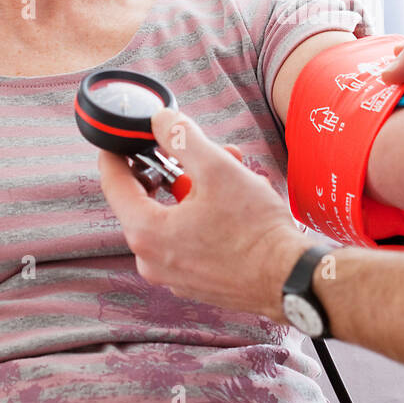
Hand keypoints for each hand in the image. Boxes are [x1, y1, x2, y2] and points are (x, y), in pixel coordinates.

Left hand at [97, 109, 307, 319]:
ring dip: (198, 190)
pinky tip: (236, 204)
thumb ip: (182, 138)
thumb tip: (161, 120)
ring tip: (234, 172)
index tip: (122, 136)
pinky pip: (188, 238)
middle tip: (202, 150)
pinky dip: (204, 217)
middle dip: (177, 167)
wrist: (289, 280)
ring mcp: (172, 275)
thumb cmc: (255, 230)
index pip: (113, 183)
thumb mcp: (218, 168)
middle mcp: (151, 259)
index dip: (116, 153)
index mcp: (146, 233)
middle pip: (149, 199)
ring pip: (173, 217)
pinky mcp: (194, 282)